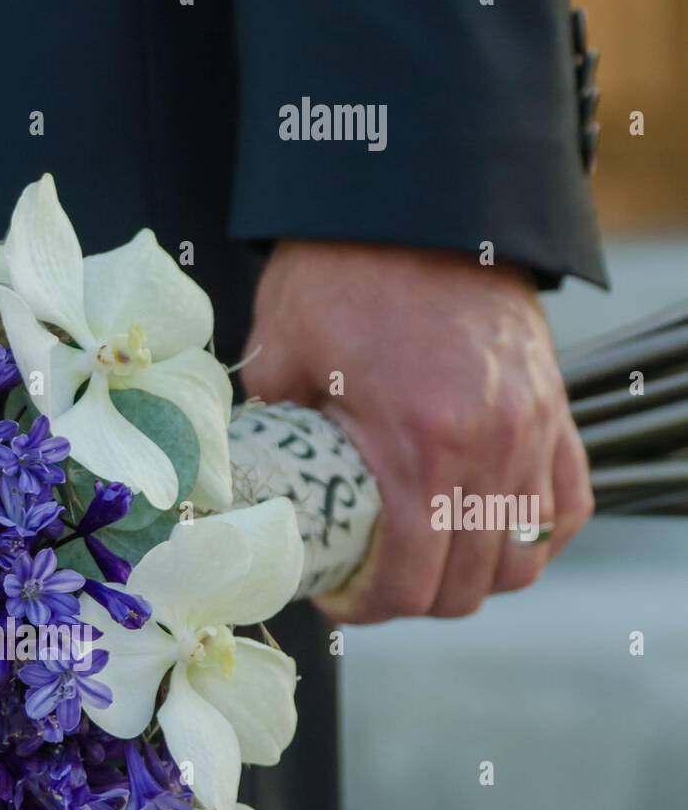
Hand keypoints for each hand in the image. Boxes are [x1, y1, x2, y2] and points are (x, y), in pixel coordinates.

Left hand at [240, 240, 592, 623]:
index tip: (339, 599)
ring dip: (473, 578)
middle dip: (415, 601)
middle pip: (469, 585)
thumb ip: (268, 436)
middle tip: (373, 585)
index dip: (371, 609)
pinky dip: (531, 537)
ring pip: (523, 557)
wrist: (416, 201)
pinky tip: (486, 535)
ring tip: (427, 564)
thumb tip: (242, 488)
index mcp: (419, 446)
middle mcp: (490, 448)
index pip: (412, 580)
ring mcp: (533, 431)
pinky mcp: (555, 411)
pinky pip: (566, 507)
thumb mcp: (279, 359)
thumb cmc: (339, 275)